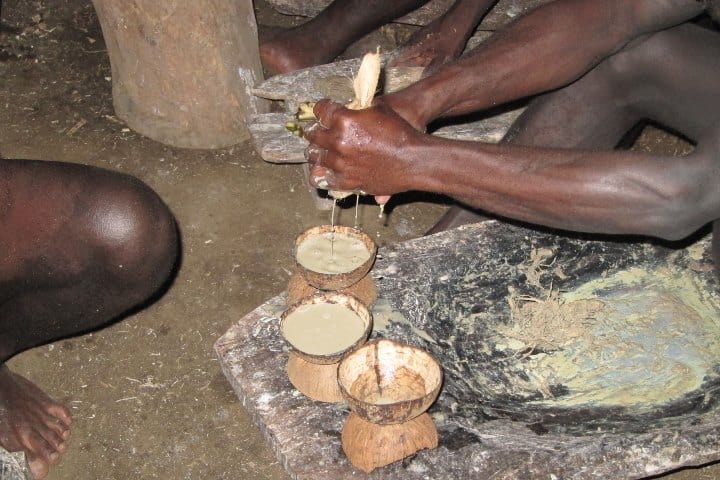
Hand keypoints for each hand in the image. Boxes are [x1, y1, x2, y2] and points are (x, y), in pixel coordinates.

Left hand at [303, 99, 423, 196]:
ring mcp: (341, 163)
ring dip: (316, 152)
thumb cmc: (399, 130)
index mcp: (344, 120)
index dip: (320, 110)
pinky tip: (325, 169)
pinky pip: (324, 179)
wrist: (414, 159)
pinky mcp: (347, 181)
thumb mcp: (378, 109)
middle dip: (315, 131)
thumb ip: (356, 109)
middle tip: (318, 131)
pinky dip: (322, 173)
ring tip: (319, 150)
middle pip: (313, 135)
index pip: (320, 111)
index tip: (322, 112)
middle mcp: (339, 142)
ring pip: (315, 157)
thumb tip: (344, 111)